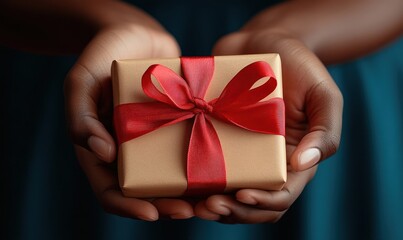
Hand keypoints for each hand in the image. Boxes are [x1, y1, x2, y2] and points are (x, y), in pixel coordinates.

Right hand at [64, 20, 194, 220]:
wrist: (136, 33)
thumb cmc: (103, 54)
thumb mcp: (81, 81)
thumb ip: (81, 115)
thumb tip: (101, 153)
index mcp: (102, 148)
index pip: (111, 190)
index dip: (129, 206)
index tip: (153, 213)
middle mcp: (129, 150)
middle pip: (146, 191)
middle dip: (166, 205)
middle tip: (190, 211)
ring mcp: (155, 139)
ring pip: (172, 175)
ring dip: (189, 192)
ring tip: (210, 198)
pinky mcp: (178, 125)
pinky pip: (190, 148)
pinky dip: (203, 162)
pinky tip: (221, 168)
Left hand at [194, 26, 342, 222]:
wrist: (263, 41)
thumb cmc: (299, 66)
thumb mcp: (324, 95)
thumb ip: (326, 132)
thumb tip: (304, 165)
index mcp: (291, 159)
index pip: (281, 195)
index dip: (263, 203)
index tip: (242, 195)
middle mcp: (262, 161)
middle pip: (249, 203)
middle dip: (231, 211)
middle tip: (209, 206)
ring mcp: (236, 150)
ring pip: (223, 191)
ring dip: (209, 203)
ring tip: (193, 202)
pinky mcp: (212, 135)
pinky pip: (201, 163)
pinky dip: (192, 179)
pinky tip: (178, 180)